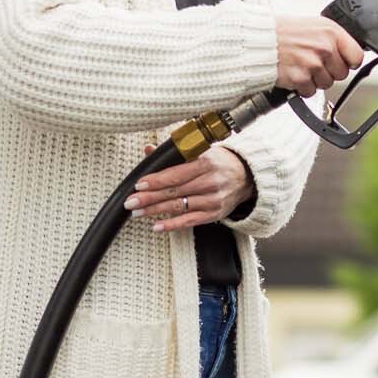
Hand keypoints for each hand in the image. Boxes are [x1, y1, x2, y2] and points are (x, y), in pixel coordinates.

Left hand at [125, 146, 254, 231]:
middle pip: (175, 192)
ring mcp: (213, 200)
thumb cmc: (218, 161)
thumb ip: (174, 153)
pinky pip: (190, 221)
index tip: (139, 184)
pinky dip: (172, 225)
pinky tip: (157, 226)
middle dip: (149, 198)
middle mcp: (210, 182)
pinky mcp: (215, 214)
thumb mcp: (200, 151)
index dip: (156, 180)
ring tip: (137, 213)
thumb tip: (149, 150)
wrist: (246, 176)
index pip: (176, 174)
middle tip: (131, 202)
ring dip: (156, 211)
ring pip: (179, 207)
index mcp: (205, 162)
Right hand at [275, 15, 363, 97]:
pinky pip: (310, 91)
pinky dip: (302, 87)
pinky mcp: (300, 78)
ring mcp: (312, 64)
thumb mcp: (314, 25)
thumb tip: (347, 53)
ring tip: (301, 66)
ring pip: (326, 84)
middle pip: (341, 74)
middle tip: (314, 63)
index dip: (349, 62)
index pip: (356, 56)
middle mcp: (324, 47)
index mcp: (330, 32)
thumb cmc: (283, 32)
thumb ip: (332, 38)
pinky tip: (294, 73)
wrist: (259, 41)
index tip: (343, 63)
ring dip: (315, 80)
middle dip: (329, 72)